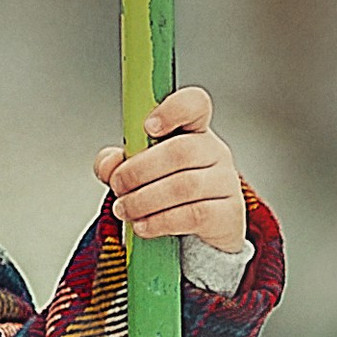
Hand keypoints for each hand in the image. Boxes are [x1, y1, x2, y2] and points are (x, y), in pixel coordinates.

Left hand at [93, 87, 247, 258]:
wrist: (199, 232)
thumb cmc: (168, 192)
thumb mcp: (140, 172)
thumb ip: (118, 163)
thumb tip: (108, 164)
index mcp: (193, 130)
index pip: (195, 104)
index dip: (173, 110)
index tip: (148, 126)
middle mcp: (214, 151)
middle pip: (180, 151)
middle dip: (139, 170)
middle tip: (118, 186)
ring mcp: (225, 182)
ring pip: (184, 186)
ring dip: (144, 200)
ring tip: (124, 209)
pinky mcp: (227, 214)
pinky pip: (193, 215)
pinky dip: (160, 221)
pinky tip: (142, 225)